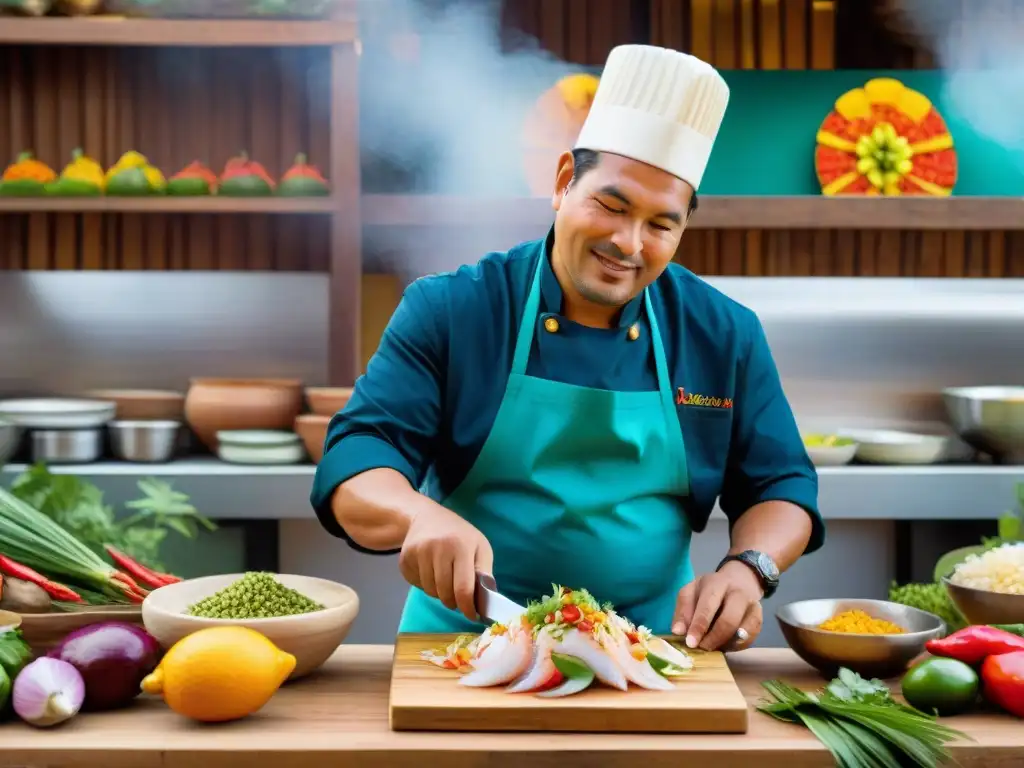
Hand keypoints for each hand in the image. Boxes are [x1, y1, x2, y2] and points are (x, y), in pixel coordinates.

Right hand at [398, 501, 493, 621]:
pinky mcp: (404, 558)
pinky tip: (430, 570)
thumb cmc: (459, 534)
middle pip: (444, 593)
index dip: (468, 607)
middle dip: (453, 601)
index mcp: (461, 546)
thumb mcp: (480, 546)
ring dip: (438, 593)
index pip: (463, 588)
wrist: (426, 516)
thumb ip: (484, 571)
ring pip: (429, 591)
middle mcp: (438, 548)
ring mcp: (419, 552)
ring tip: (444, 579)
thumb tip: (486, 598)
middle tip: (457, 596)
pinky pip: (416, 584)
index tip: (472, 616)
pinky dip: (424, 584)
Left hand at [671, 561, 763, 651]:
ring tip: (713, 647)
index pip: (708, 606)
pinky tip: (725, 645)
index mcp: (716, 583)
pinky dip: (737, 646)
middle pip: (729, 620)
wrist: (739, 580)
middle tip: (702, 648)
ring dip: (725, 644)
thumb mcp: (691, 592)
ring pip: (742, 631)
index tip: (690, 643)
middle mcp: (737, 593)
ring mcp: (752, 605)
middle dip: (714, 638)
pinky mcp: (759, 617)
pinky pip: (750, 638)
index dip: (699, 626)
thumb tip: (678, 632)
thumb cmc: (709, 590)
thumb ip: (683, 611)